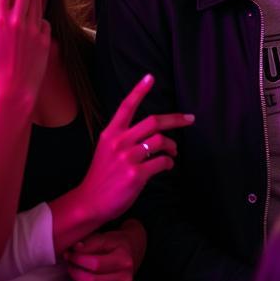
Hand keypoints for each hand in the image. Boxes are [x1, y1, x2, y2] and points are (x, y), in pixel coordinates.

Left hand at [65, 228, 139, 280]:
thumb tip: (74, 249)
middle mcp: (126, 278)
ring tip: (77, 278)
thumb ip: (90, 243)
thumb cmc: (116, 246)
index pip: (96, 264)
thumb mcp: (106, 238)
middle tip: (71, 267)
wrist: (131, 255)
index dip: (78, 260)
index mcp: (123, 259)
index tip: (71, 255)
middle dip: (76, 274)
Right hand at [77, 74, 193, 223]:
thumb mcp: (105, 149)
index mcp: (110, 133)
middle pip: (154, 121)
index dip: (139, 90)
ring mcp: (128, 158)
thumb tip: (150, 132)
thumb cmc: (101, 176)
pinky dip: (168, 163)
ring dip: (172, 145)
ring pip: (160, 141)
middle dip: (176, 119)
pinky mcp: (136, 174)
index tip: (151, 77)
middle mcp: (119, 142)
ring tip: (173, 151)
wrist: (89, 203)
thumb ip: (123, 137)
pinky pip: (161, 162)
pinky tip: (167, 165)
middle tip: (190, 119)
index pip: (126, 106)